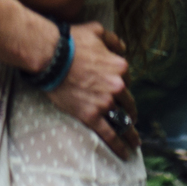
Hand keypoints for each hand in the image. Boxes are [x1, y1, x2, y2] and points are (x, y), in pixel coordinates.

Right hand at [48, 20, 138, 158]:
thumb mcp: (97, 31)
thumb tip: (122, 47)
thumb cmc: (72, 41)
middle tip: (131, 118)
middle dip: (130, 111)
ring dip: (131, 133)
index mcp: (120, 67)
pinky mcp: (91, 115)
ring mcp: (104, 103)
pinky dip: (119, 145)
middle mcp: (117, 86)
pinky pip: (109, 134)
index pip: (127, 79)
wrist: (51, 56)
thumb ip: (113, 40)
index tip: (118, 89)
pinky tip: (125, 154)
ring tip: (135, 142)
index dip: (121, 83)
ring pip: (123, 121)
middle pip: (128, 102)